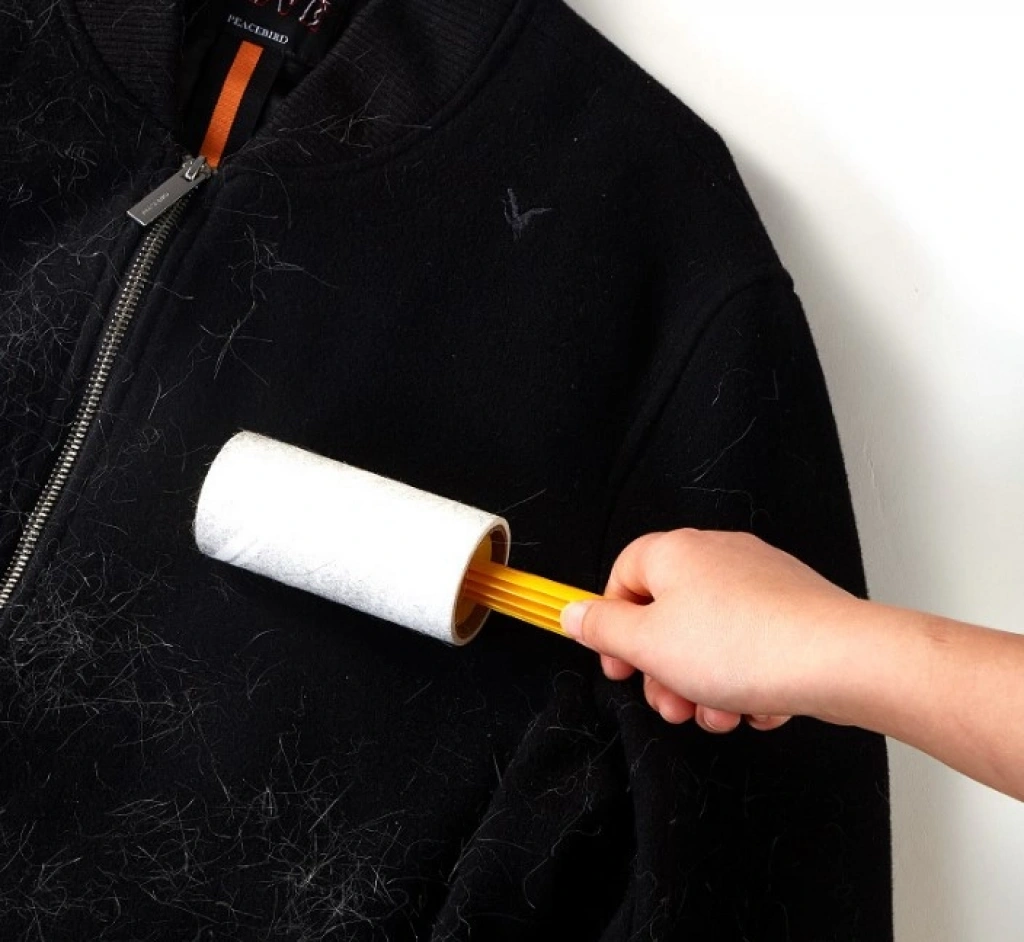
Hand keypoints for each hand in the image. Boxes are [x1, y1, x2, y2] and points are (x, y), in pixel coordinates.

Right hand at [560, 529, 860, 732]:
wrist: (839, 660)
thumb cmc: (742, 645)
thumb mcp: (647, 644)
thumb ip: (602, 629)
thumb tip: (573, 613)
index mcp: (675, 552)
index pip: (622, 576)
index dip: (613, 625)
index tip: (620, 666)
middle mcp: (718, 556)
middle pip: (668, 614)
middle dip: (664, 670)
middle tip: (671, 704)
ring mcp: (760, 580)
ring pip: (711, 639)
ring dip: (705, 686)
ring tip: (718, 716)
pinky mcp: (794, 609)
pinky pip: (752, 647)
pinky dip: (747, 682)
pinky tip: (756, 709)